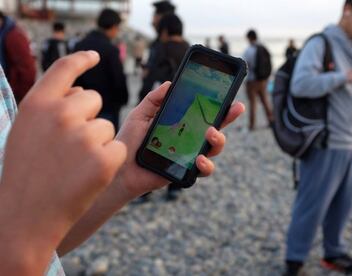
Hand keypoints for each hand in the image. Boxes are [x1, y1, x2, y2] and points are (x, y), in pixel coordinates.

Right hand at [0, 51, 125, 273]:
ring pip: (108, 127)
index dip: (81, 59)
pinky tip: (88, 176)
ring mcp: (85, 136)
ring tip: (74, 166)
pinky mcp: (106, 158)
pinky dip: (109, 161)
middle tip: (70, 146)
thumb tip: (82, 90)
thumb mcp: (26, 132)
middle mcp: (61, 113)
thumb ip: (50, 107)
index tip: (94, 55)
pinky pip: (119, 148)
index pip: (65, 68)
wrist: (24, 218)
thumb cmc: (25, 175)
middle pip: (94, 100)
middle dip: (88, 118)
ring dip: (98, 143)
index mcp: (37, 104)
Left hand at [114, 82, 244, 199]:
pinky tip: (200, 159)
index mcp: (181, 124)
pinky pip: (204, 170)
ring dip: (219, 140)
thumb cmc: (129, 142)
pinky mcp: (186, 172)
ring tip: (211, 133)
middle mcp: (189, 139)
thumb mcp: (140, 115)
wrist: (119, 168)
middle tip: (236, 108)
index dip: (219, 104)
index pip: (204, 112)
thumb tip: (170, 83)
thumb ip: (154, 99)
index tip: (230, 94)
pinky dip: (207, 165)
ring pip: (215, 148)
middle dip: (229, 117)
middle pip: (216, 128)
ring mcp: (190, 155)